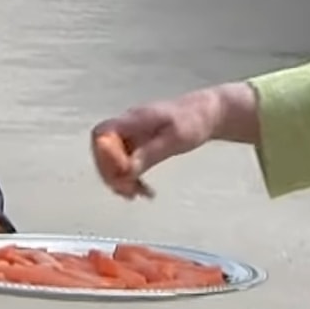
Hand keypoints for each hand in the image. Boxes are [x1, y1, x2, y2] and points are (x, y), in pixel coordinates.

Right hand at [90, 82, 256, 198]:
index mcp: (134, 119)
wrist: (208, 113)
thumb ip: (150, 153)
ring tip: (135, 195)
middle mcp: (128, 126)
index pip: (102, 134)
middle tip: (127, 192)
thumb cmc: (193, 121)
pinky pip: (126, 162)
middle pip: (103, 150)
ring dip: (120, 179)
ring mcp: (132, 135)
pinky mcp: (139, 144)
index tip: (122, 173)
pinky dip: (131, 178)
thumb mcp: (175, 139)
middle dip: (111, 173)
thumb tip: (127, 171)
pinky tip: (144, 191)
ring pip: (113, 159)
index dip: (104, 156)